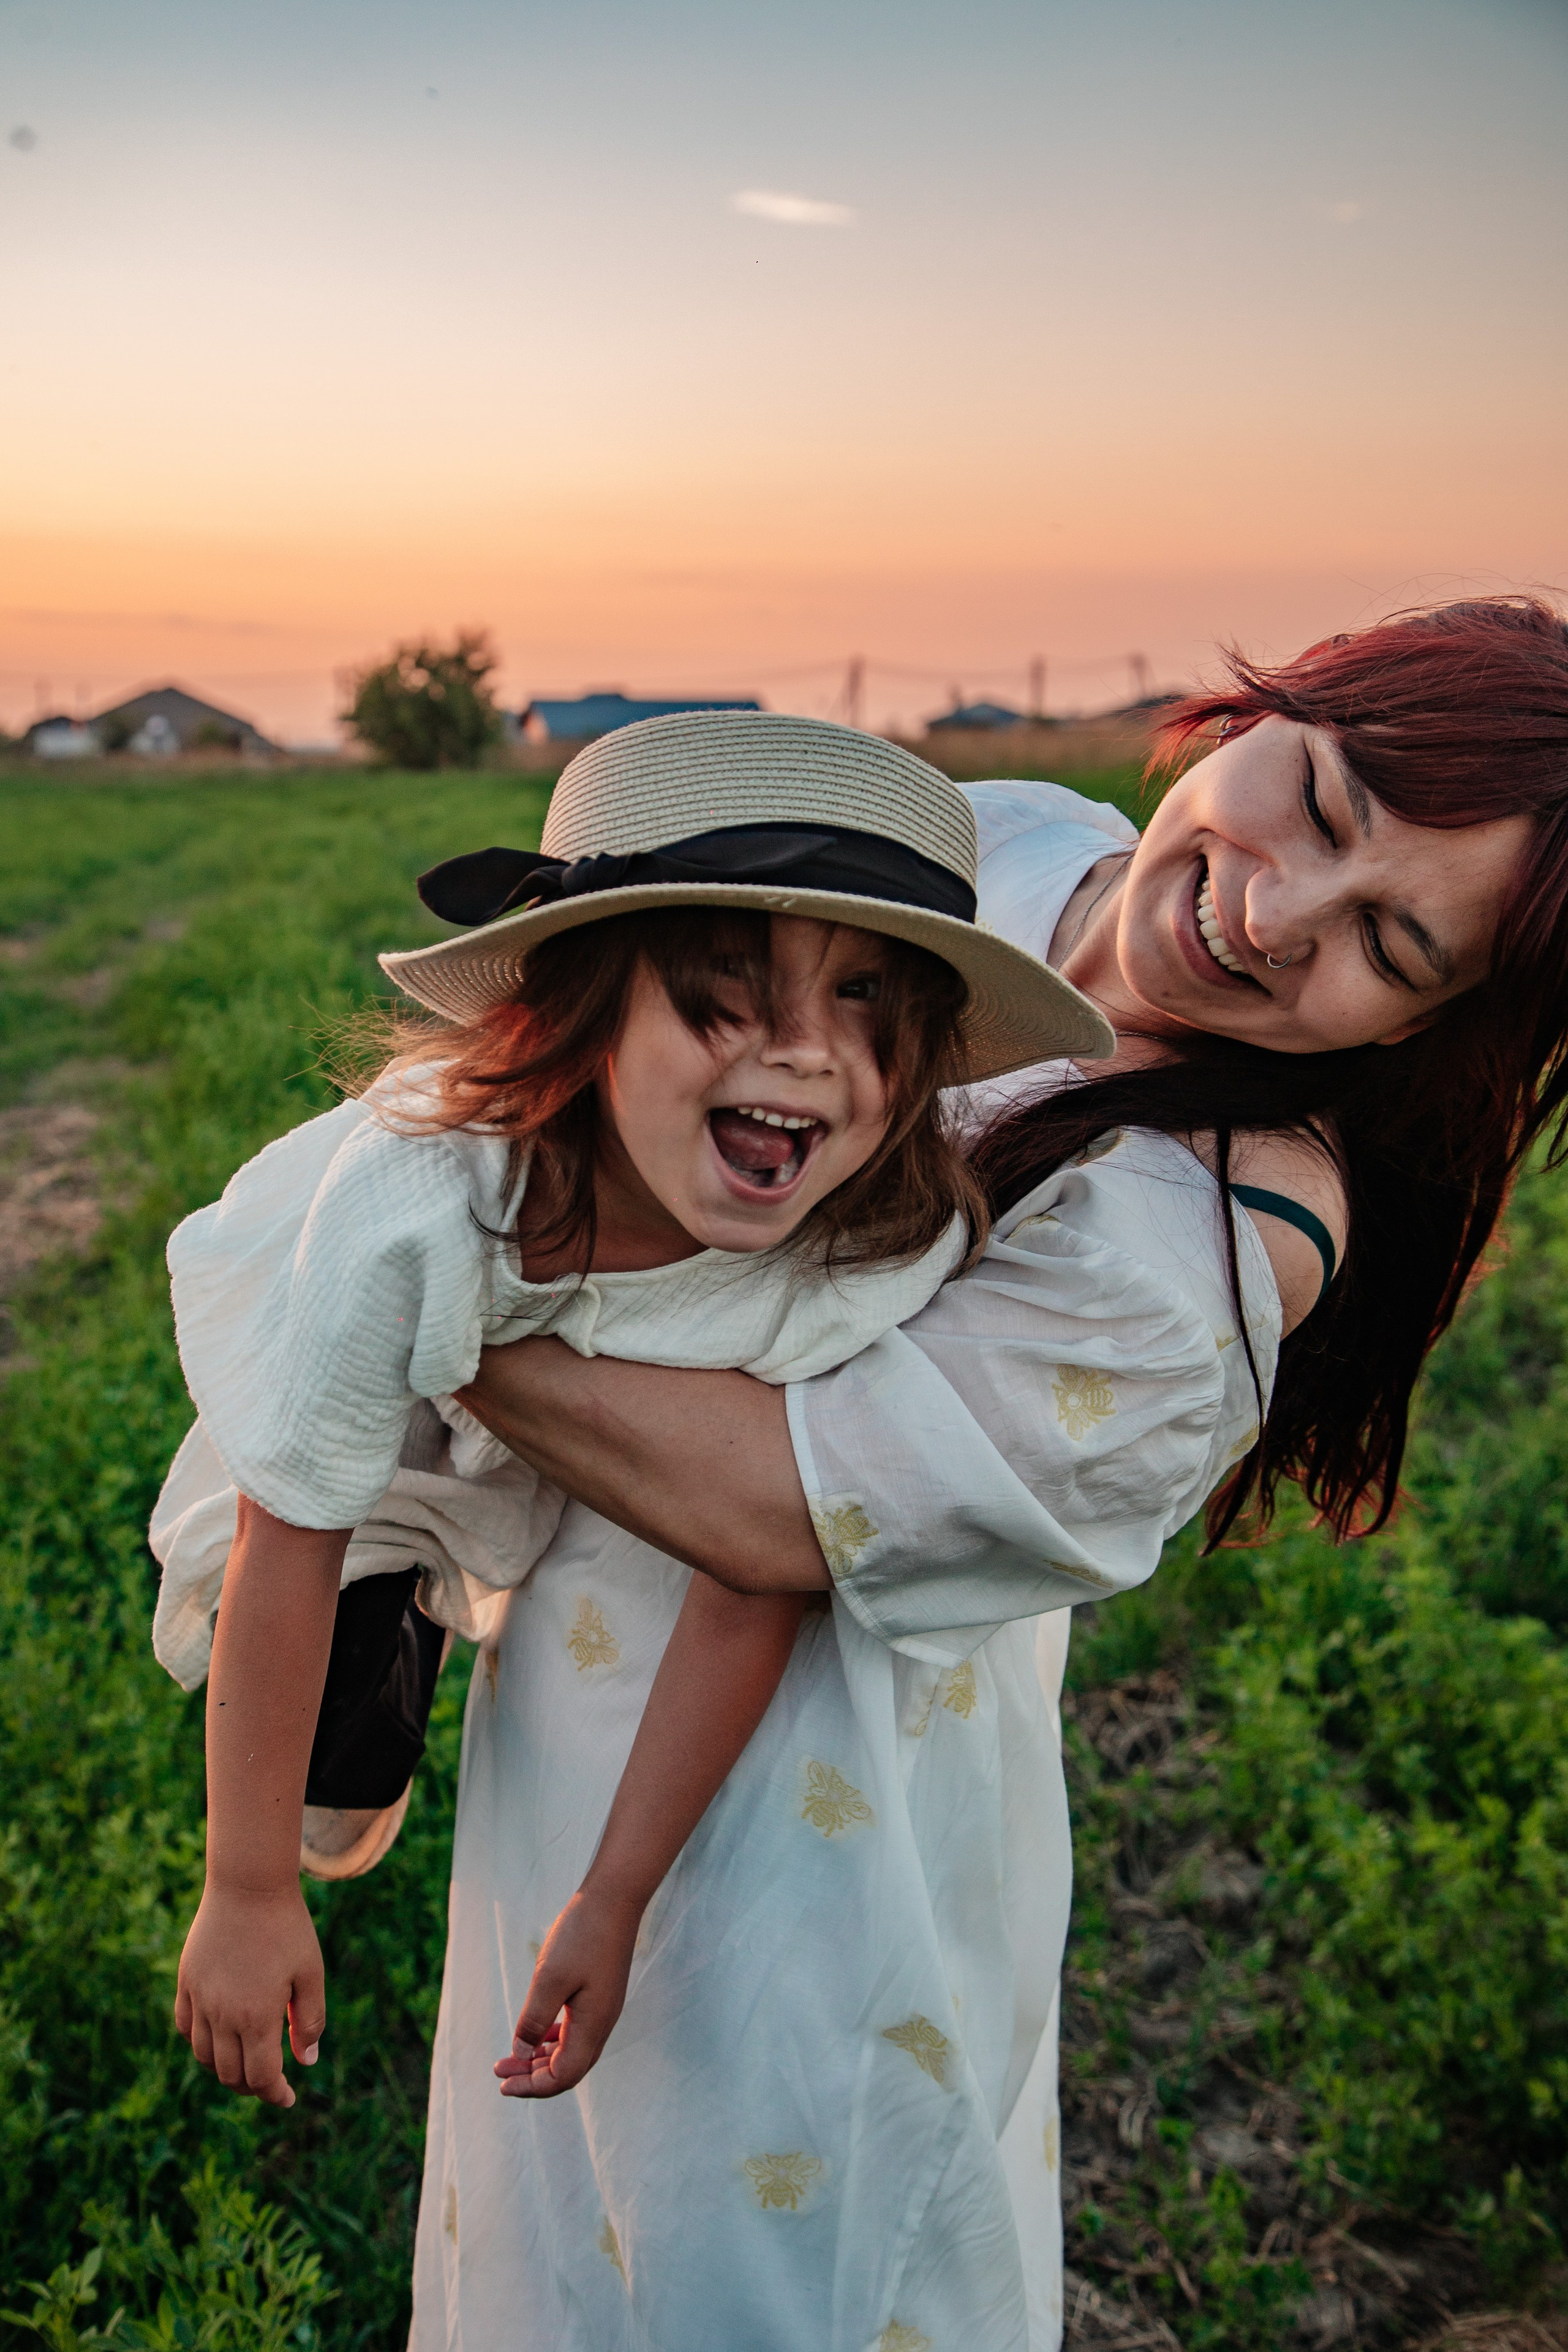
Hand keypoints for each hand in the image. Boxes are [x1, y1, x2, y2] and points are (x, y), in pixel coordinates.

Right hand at [175, 1882, 324, 2108]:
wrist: (249, 1885)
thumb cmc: (287, 1928)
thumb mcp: (310, 1974)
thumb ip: (309, 2021)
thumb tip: (306, 2063)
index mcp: (256, 2017)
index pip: (260, 2077)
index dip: (275, 2094)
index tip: (288, 2097)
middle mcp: (221, 2015)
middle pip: (230, 2074)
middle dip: (252, 2086)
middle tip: (270, 2082)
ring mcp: (199, 1999)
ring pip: (203, 2056)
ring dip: (224, 2068)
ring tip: (246, 2063)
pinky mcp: (186, 1982)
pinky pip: (185, 2027)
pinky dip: (200, 2042)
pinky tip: (218, 2038)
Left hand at [494, 1885, 642, 2098]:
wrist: (614, 1899)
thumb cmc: (581, 1935)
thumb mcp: (549, 1978)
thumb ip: (534, 2020)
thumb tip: (521, 2056)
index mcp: (592, 2025)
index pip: (563, 2076)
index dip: (532, 2086)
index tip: (503, 2082)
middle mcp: (601, 2024)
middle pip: (568, 2069)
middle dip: (533, 2077)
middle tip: (500, 2072)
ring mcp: (602, 2009)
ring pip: (572, 2051)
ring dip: (541, 2059)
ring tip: (512, 2058)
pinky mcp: (599, 1995)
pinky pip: (576, 2031)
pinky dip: (553, 2040)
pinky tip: (536, 2035)